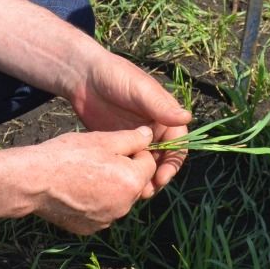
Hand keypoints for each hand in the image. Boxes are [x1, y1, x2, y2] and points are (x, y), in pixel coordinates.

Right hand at [31, 128, 159, 234]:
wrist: (34, 182)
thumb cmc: (69, 156)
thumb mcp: (103, 140)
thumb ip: (132, 138)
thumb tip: (149, 135)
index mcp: (132, 182)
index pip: (149, 163)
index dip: (135, 151)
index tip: (115, 146)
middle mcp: (124, 206)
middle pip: (134, 184)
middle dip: (124, 171)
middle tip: (99, 158)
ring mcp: (107, 220)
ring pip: (118, 199)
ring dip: (110, 187)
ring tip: (86, 174)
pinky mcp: (90, 229)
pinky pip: (101, 212)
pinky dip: (95, 202)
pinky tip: (77, 190)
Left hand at [68, 55, 191, 193]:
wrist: (82, 77)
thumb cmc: (115, 76)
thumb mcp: (139, 90)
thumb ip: (160, 106)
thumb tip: (187, 117)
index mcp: (165, 115)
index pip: (178, 144)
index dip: (173, 163)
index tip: (162, 177)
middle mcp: (155, 128)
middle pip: (164, 159)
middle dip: (159, 176)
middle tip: (147, 191)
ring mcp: (136, 137)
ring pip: (147, 164)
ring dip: (144, 179)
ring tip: (135, 193)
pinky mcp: (119, 143)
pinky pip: (128, 162)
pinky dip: (128, 174)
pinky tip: (120, 184)